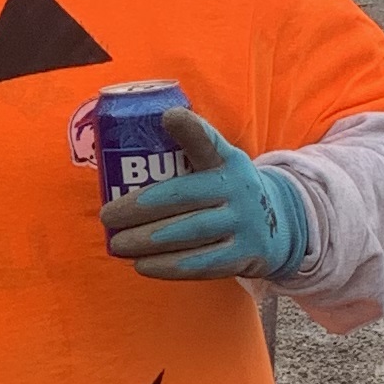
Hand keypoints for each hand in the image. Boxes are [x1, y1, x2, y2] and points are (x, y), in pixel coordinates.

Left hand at [101, 107, 311, 281]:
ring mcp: (245, 223)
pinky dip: (167, 266)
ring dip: (146, 241)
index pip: (208, 143)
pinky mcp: (244, 255)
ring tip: (117, 245)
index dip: (191, 130)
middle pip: (182, 198)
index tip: (169, 117)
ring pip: (188, 233)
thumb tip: (145, 129)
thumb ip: (189, 148)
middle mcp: (239, 189)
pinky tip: (141, 265)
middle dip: (138, 210)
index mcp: (227, 161)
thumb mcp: (218, 162)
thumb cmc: (227, 190)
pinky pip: (201, 263)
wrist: (276, 225)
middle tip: (107, 217)